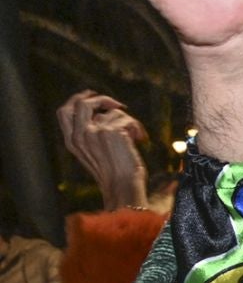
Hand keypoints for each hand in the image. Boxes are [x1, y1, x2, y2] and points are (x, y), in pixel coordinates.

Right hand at [58, 91, 148, 210]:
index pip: (64, 111)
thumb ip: (90, 134)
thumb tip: (102, 112)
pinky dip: (137, 127)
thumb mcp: (93, 153)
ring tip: (134, 137)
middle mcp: (79, 135)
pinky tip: (139, 139)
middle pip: (82, 103)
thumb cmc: (114, 172)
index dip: (77, 99)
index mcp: (72, 141)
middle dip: (102, 99)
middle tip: (118, 105)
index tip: (91, 95)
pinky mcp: (111, 131)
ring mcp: (94, 132)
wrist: (123, 187)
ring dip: (129, 121)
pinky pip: (127, 118)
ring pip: (113, 112)